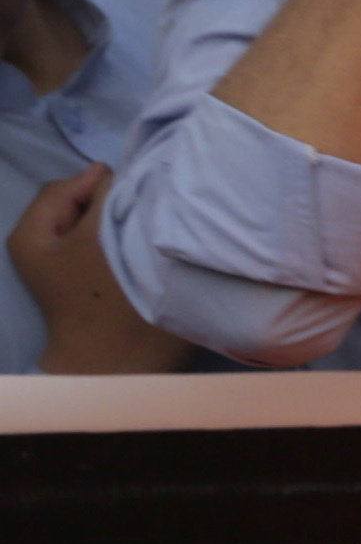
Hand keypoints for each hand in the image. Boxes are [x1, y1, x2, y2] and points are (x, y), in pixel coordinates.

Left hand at [8, 166, 182, 373]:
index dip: (105, 183)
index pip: (69, 186)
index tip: (143, 190)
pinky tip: (137, 253)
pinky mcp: (81, 285)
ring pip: (92, 227)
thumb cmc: (108, 300)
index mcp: (32, 234)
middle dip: (110, 204)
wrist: (116, 367)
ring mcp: (59, 269)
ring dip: (118, 224)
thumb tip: (114, 176)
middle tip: (146, 211)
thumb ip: (106, 195)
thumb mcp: (103, 236)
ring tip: (144, 232)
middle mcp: (38, 248)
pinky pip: (99, 247)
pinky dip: (118, 244)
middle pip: (80, 207)